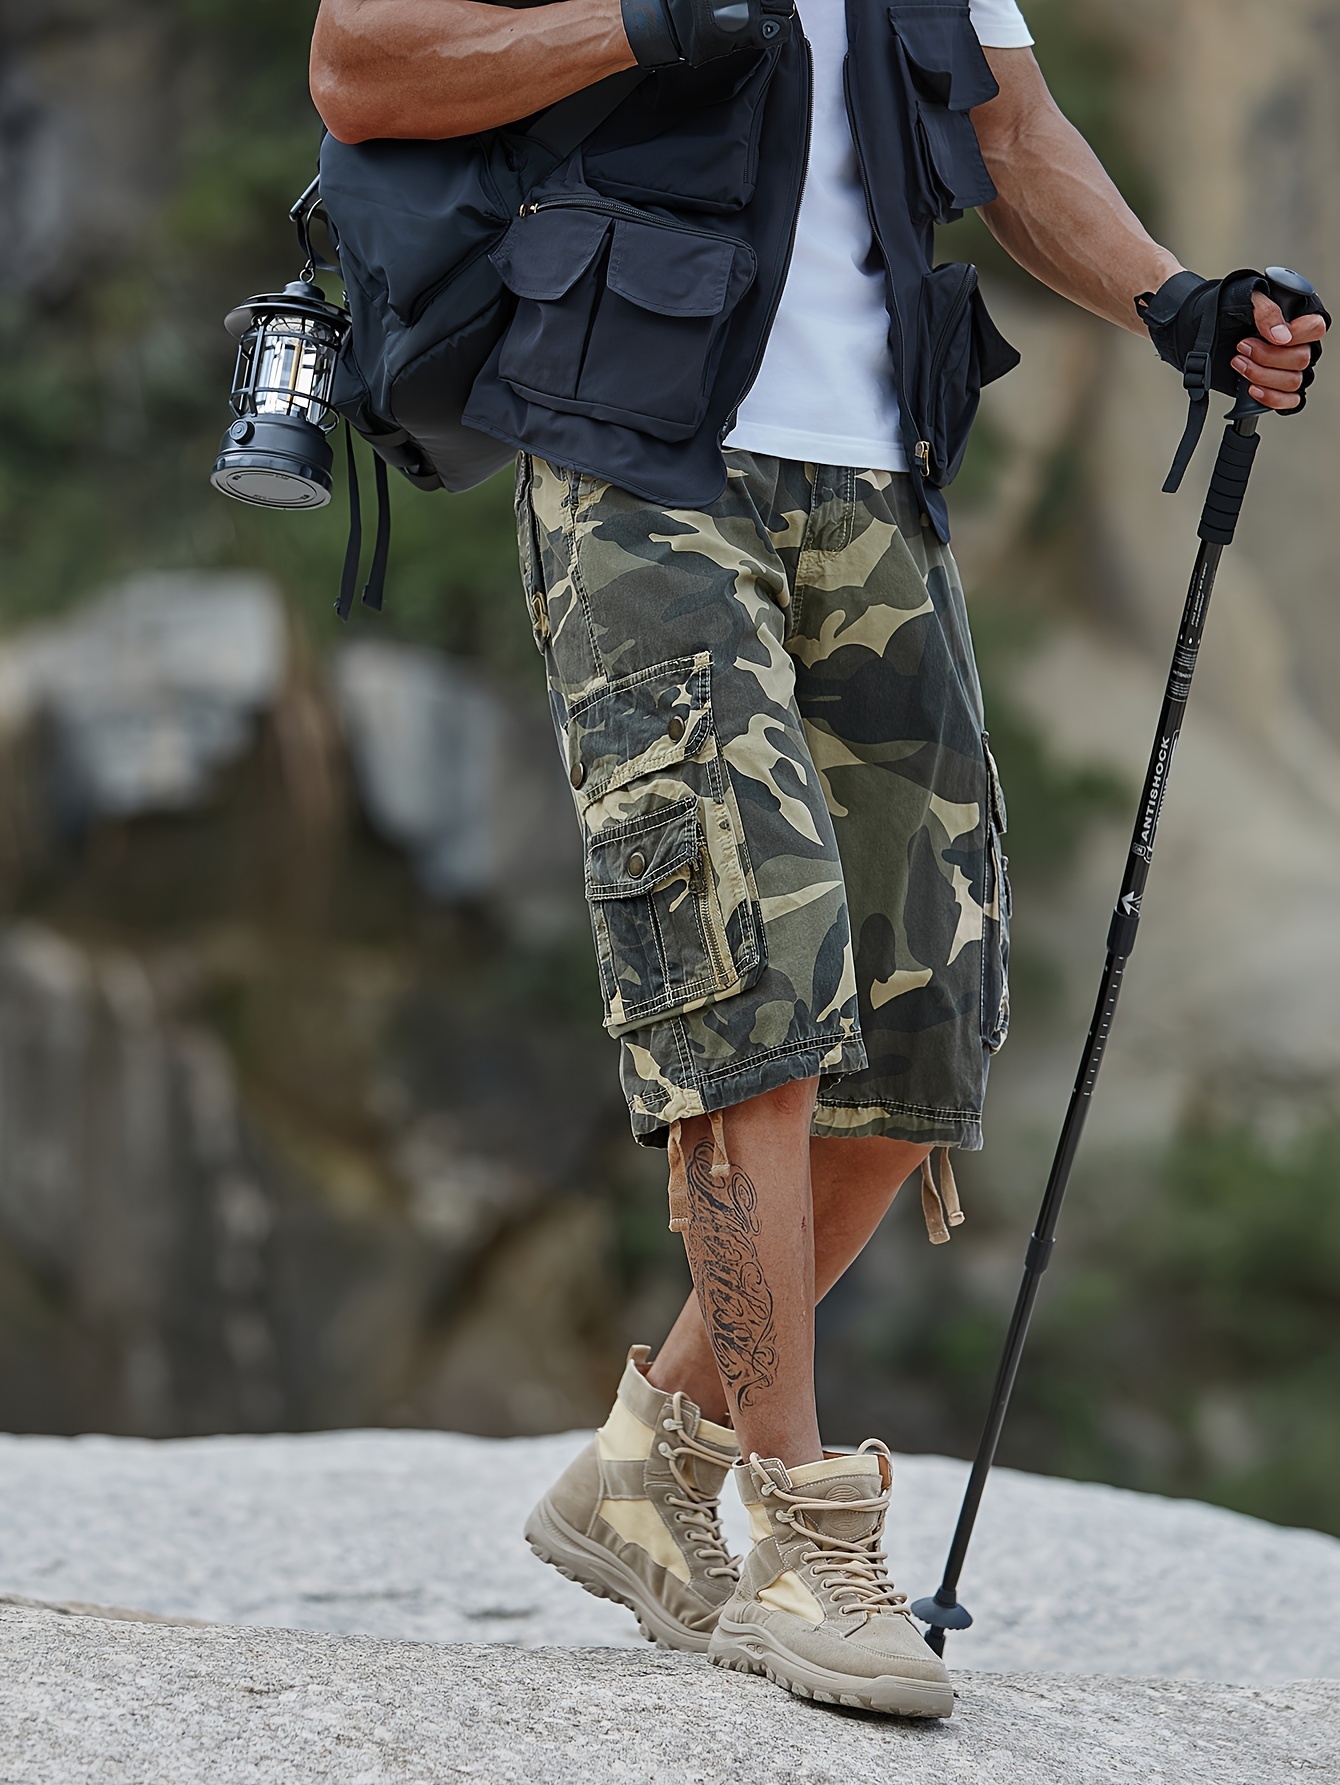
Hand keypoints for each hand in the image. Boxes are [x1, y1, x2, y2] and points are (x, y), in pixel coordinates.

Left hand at [1232, 291, 1328, 411]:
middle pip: (1301, 359)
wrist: (1209, 330)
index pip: (1316, 328)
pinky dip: (1270, 398)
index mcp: (1298, 318)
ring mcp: (1288, 368)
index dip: (1296, 335)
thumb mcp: (1247, 298)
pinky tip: (1252, 389)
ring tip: (1239, 363)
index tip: (1269, 336)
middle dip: (1267, 356)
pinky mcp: (1276, 386)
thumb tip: (1282, 335)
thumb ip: (1266, 311)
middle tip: (1243, 347)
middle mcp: (1298, 344)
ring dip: (1262, 375)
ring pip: (1293, 381)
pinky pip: (1289, 401)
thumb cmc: (1230, 309)